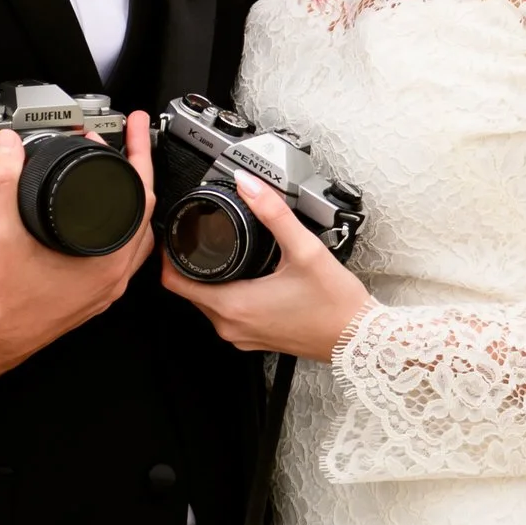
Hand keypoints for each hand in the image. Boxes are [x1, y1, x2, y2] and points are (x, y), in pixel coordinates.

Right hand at [0, 112, 155, 384]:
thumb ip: (2, 181)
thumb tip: (10, 147)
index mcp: (104, 262)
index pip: (142, 196)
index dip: (138, 153)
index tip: (135, 128)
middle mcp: (111, 279)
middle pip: (143, 214)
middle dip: (136, 172)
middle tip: (128, 143)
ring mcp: (101, 290)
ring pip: (133, 239)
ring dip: (128, 204)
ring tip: (116, 178)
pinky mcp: (86, 298)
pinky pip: (116, 258)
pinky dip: (114, 231)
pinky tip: (97, 223)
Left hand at [160, 172, 369, 360]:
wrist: (359, 339)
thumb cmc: (335, 304)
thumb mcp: (304, 248)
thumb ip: (272, 212)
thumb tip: (248, 184)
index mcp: (234, 306)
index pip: (173, 282)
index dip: (167, 255)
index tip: (172, 234)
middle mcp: (231, 326)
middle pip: (188, 291)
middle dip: (187, 263)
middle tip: (196, 235)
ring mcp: (242, 336)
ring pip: (207, 303)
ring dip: (208, 279)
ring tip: (218, 250)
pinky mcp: (255, 340)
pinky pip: (226, 314)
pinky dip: (226, 294)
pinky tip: (244, 275)